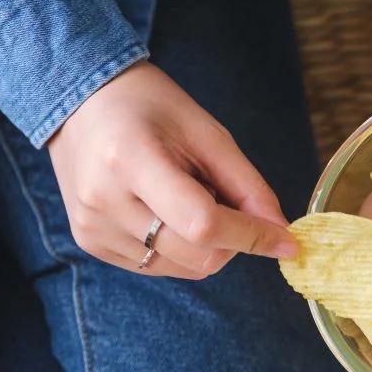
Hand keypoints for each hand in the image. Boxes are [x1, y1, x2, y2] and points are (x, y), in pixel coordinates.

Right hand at [47, 61, 296, 278]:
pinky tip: (165, 210)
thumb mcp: (207, 132)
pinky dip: (180, 249)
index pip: (203, 223)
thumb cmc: (151, 108)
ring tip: (186, 196)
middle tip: (224, 197)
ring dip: (206, 245)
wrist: (83, 103)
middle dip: (232, 239)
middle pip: (196, 255)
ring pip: (182, 269)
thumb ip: (246, 185)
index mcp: (131, 160)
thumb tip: (280, 232)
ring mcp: (92, 228)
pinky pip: (158, 267)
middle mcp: (103, 201)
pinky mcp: (90, 244)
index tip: (288, 242)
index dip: (252, 236)